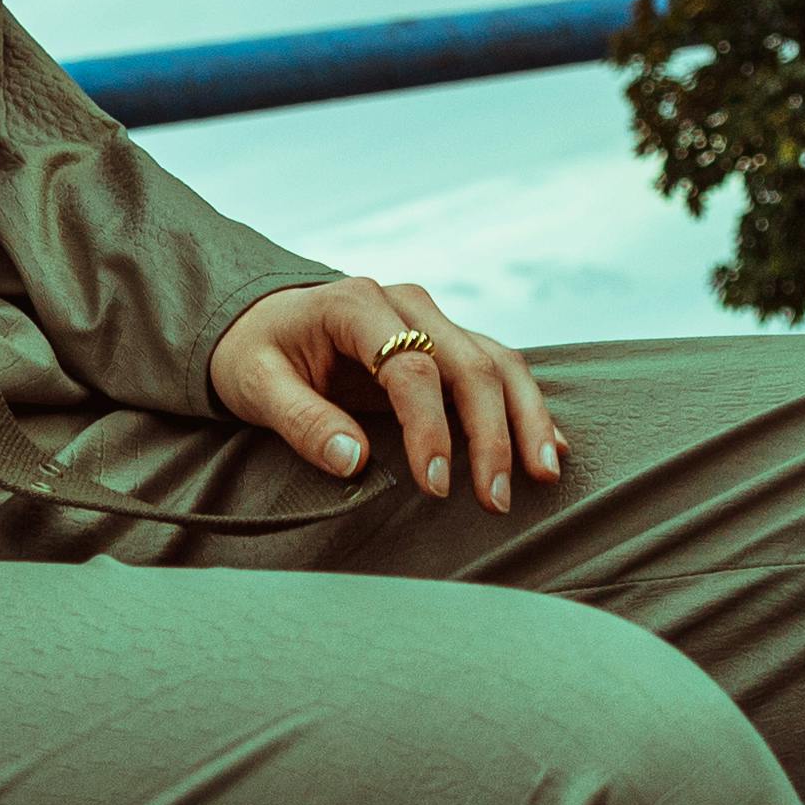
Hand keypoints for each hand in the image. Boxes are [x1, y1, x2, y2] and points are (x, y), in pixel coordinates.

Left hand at [209, 278, 562, 511]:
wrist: (263, 321)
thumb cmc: (255, 354)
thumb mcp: (255, 386)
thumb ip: (300, 421)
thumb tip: (352, 461)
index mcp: (356, 303)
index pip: (410, 365)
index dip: (430, 429)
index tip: (436, 486)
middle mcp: (406, 303)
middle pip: (469, 364)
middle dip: (490, 436)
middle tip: (493, 501)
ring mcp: (432, 319)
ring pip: (498, 362)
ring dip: (525, 420)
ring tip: (542, 476)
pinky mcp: (446, 341)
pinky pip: (499, 368)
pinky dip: (527, 407)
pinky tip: (549, 448)